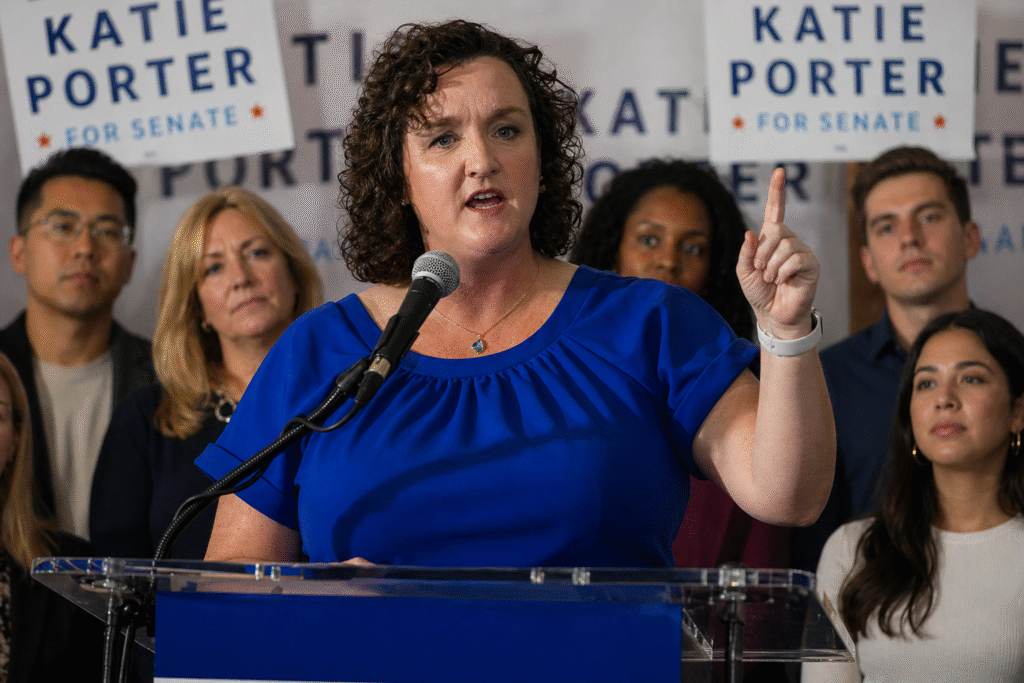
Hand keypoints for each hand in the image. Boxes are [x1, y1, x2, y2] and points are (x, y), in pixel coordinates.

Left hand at [736, 166, 819, 337]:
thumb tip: (751, 233)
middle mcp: (788, 240)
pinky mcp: (811, 264)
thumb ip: (746, 252)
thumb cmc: (758, 291)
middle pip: (776, 230)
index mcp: (771, 239)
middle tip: (761, 270)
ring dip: (772, 266)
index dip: (777, 191)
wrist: (772, 314)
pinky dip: (784, 271)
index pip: (776, 210)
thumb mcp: (744, 272)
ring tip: (772, 278)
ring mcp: (801, 251)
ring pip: (785, 246)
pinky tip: (783, 280)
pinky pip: (796, 259)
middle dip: (762, 253)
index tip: (779, 171)